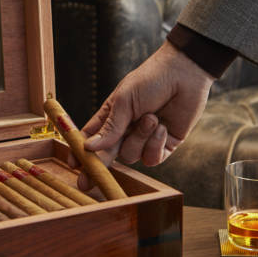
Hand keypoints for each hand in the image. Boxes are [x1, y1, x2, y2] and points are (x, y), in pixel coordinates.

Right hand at [74, 41, 213, 188]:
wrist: (185, 73)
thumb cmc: (150, 80)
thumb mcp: (124, 101)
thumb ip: (110, 128)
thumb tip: (89, 147)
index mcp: (112, 116)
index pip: (92, 137)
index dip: (82, 151)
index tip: (72, 164)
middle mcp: (126, 130)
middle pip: (108, 154)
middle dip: (97, 167)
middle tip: (86, 183)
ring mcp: (145, 139)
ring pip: (131, 156)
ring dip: (140, 138)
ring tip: (152, 117)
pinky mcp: (164, 145)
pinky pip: (152, 159)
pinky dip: (155, 144)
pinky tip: (162, 127)